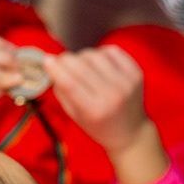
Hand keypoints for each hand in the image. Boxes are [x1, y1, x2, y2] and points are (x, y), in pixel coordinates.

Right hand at [49, 45, 168, 183]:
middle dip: (66, 59)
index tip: (47, 60)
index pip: (69, 83)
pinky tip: (98, 63)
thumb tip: (50, 62)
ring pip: (95, 55)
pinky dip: (100, 53)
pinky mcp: (136, 73)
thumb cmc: (98, 125)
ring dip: (83, 56)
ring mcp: (127, 83)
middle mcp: (112, 96)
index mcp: (94, 111)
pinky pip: (112, 51)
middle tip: (61, 61)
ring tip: (82, 66)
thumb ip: (61, 90)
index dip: (55, 68)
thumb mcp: (74, 115)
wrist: (131, 132)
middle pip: (81, 66)